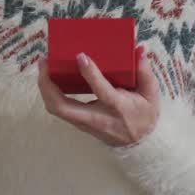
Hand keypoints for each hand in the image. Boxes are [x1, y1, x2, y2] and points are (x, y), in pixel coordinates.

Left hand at [37, 46, 159, 147]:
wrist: (139, 144)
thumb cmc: (144, 115)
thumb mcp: (151, 95)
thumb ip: (145, 72)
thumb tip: (139, 50)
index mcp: (117, 107)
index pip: (101, 91)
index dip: (90, 74)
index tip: (80, 56)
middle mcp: (97, 117)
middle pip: (62, 106)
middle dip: (47, 84)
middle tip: (44, 61)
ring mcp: (85, 123)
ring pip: (56, 109)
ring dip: (45, 87)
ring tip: (43, 65)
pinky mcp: (79, 123)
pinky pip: (59, 109)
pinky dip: (50, 93)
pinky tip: (48, 77)